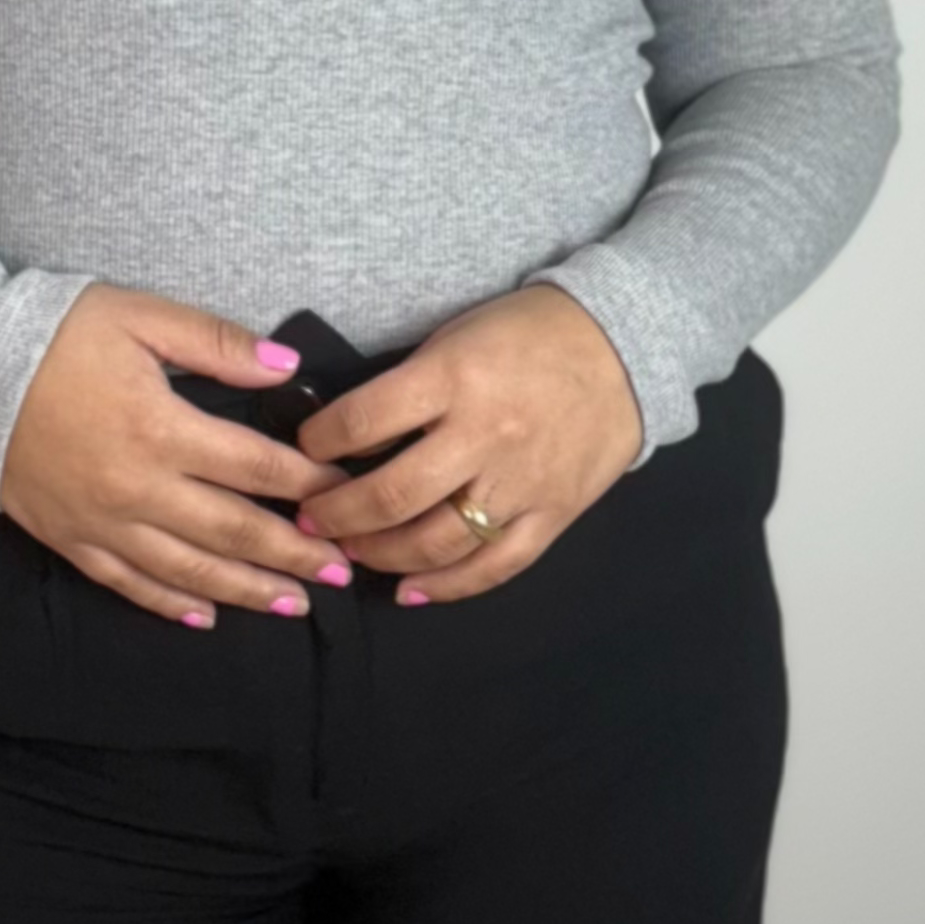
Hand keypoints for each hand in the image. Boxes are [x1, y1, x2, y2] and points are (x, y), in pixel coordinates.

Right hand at [0, 283, 360, 626]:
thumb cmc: (59, 333)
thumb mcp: (140, 316)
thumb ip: (215, 343)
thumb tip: (285, 364)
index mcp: (162, 429)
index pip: (254, 465)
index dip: (306, 482)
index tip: (344, 494)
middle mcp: (138, 488)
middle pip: (232, 530)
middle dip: (293, 552)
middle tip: (343, 571)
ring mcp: (102, 522)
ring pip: (188, 569)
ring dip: (247, 589)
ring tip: (295, 604)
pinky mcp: (70, 539)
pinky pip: (129, 583)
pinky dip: (171, 604)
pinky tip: (206, 616)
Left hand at [288, 284, 644, 602]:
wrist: (621, 347)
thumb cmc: (526, 332)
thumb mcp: (457, 335)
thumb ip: (410, 385)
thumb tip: (350, 432)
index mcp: (454, 377)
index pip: (365, 421)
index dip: (320, 442)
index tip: (303, 451)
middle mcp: (483, 435)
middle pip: (393, 495)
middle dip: (337, 514)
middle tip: (310, 519)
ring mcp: (520, 483)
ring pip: (436, 542)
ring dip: (380, 555)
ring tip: (350, 551)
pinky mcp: (551, 515)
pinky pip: (493, 566)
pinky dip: (445, 587)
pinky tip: (408, 591)